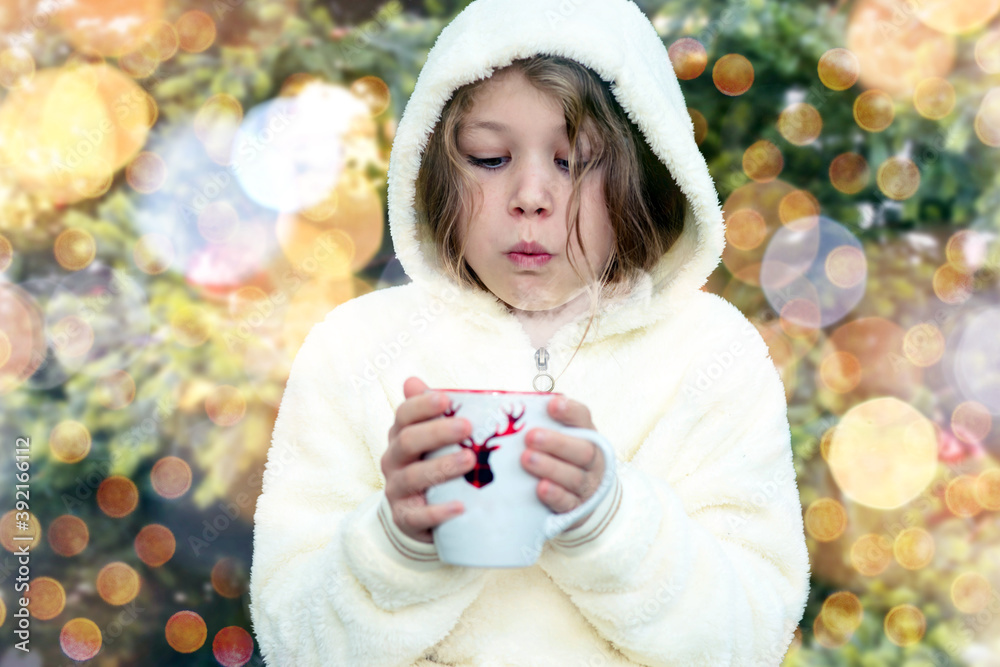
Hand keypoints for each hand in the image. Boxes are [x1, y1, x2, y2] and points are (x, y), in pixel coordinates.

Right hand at [381, 377, 476, 543]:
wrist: (417, 514)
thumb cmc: (431, 465)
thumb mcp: (431, 440)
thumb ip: (429, 412)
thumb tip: (412, 381)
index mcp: (401, 436)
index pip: (404, 416)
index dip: (422, 405)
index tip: (446, 399)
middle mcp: (394, 461)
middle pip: (408, 442)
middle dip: (437, 432)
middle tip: (467, 427)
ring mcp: (396, 490)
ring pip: (413, 477)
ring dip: (442, 467)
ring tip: (470, 460)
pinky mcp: (405, 518)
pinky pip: (418, 516)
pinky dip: (439, 512)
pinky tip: (461, 506)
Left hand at [520, 395, 606, 531]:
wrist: (583, 497)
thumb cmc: (563, 459)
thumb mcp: (561, 438)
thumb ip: (543, 424)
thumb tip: (508, 410)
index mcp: (587, 436)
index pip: (583, 418)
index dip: (569, 411)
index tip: (552, 405)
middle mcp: (592, 460)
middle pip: (582, 450)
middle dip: (556, 443)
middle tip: (530, 436)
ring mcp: (587, 486)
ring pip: (573, 477)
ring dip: (550, 467)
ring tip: (527, 459)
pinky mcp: (577, 508)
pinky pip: (568, 503)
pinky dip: (555, 496)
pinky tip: (541, 488)